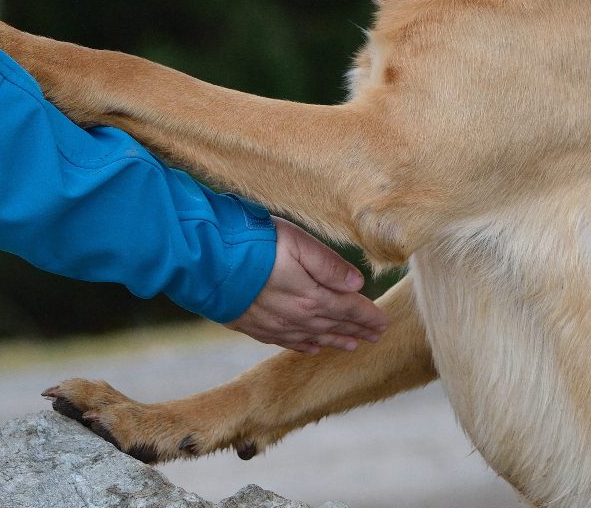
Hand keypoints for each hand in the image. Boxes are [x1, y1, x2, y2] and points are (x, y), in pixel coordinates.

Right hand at [225, 217, 387, 353]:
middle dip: (356, 331)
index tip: (383, 324)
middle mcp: (296, 317)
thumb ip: (329, 265)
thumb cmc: (255, 243)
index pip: (349, 309)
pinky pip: (286, 342)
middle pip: (334, 326)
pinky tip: (311, 348)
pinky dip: (303, 346)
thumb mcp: (299, 243)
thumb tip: (358, 285)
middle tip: (375, 337)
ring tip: (351, 346)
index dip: (368, 316)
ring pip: (313, 337)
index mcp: (312, 297)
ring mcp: (275, 324)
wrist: (207, 262)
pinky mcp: (254, 326)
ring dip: (334, 341)